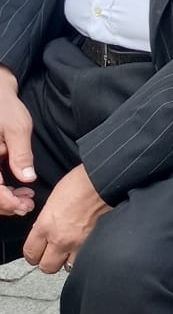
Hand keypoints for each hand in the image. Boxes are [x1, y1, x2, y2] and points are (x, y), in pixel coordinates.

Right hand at [0, 70, 35, 218]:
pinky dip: (2, 190)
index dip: (6, 202)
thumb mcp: (17, 128)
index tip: (22, 206)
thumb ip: (21, 154)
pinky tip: (17, 190)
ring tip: (25, 200)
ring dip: (4, 199)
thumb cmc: (3, 107)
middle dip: (6, 204)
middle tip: (26, 206)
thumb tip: (27, 178)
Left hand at [23, 165, 106, 273]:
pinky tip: (84, 247)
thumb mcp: (53, 200)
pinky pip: (85, 259)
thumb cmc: (81, 183)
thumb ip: (46, 220)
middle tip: (52, 254)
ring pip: (67, 267)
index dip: (32, 254)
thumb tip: (43, 230)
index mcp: (46, 225)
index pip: (30, 253)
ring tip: (71, 249)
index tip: (36, 253)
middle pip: (46, 267)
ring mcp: (79, 244)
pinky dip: (84, 256)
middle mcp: (60, 238)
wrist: (104, 181)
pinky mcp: (95, 245)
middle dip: (48, 261)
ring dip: (68, 259)